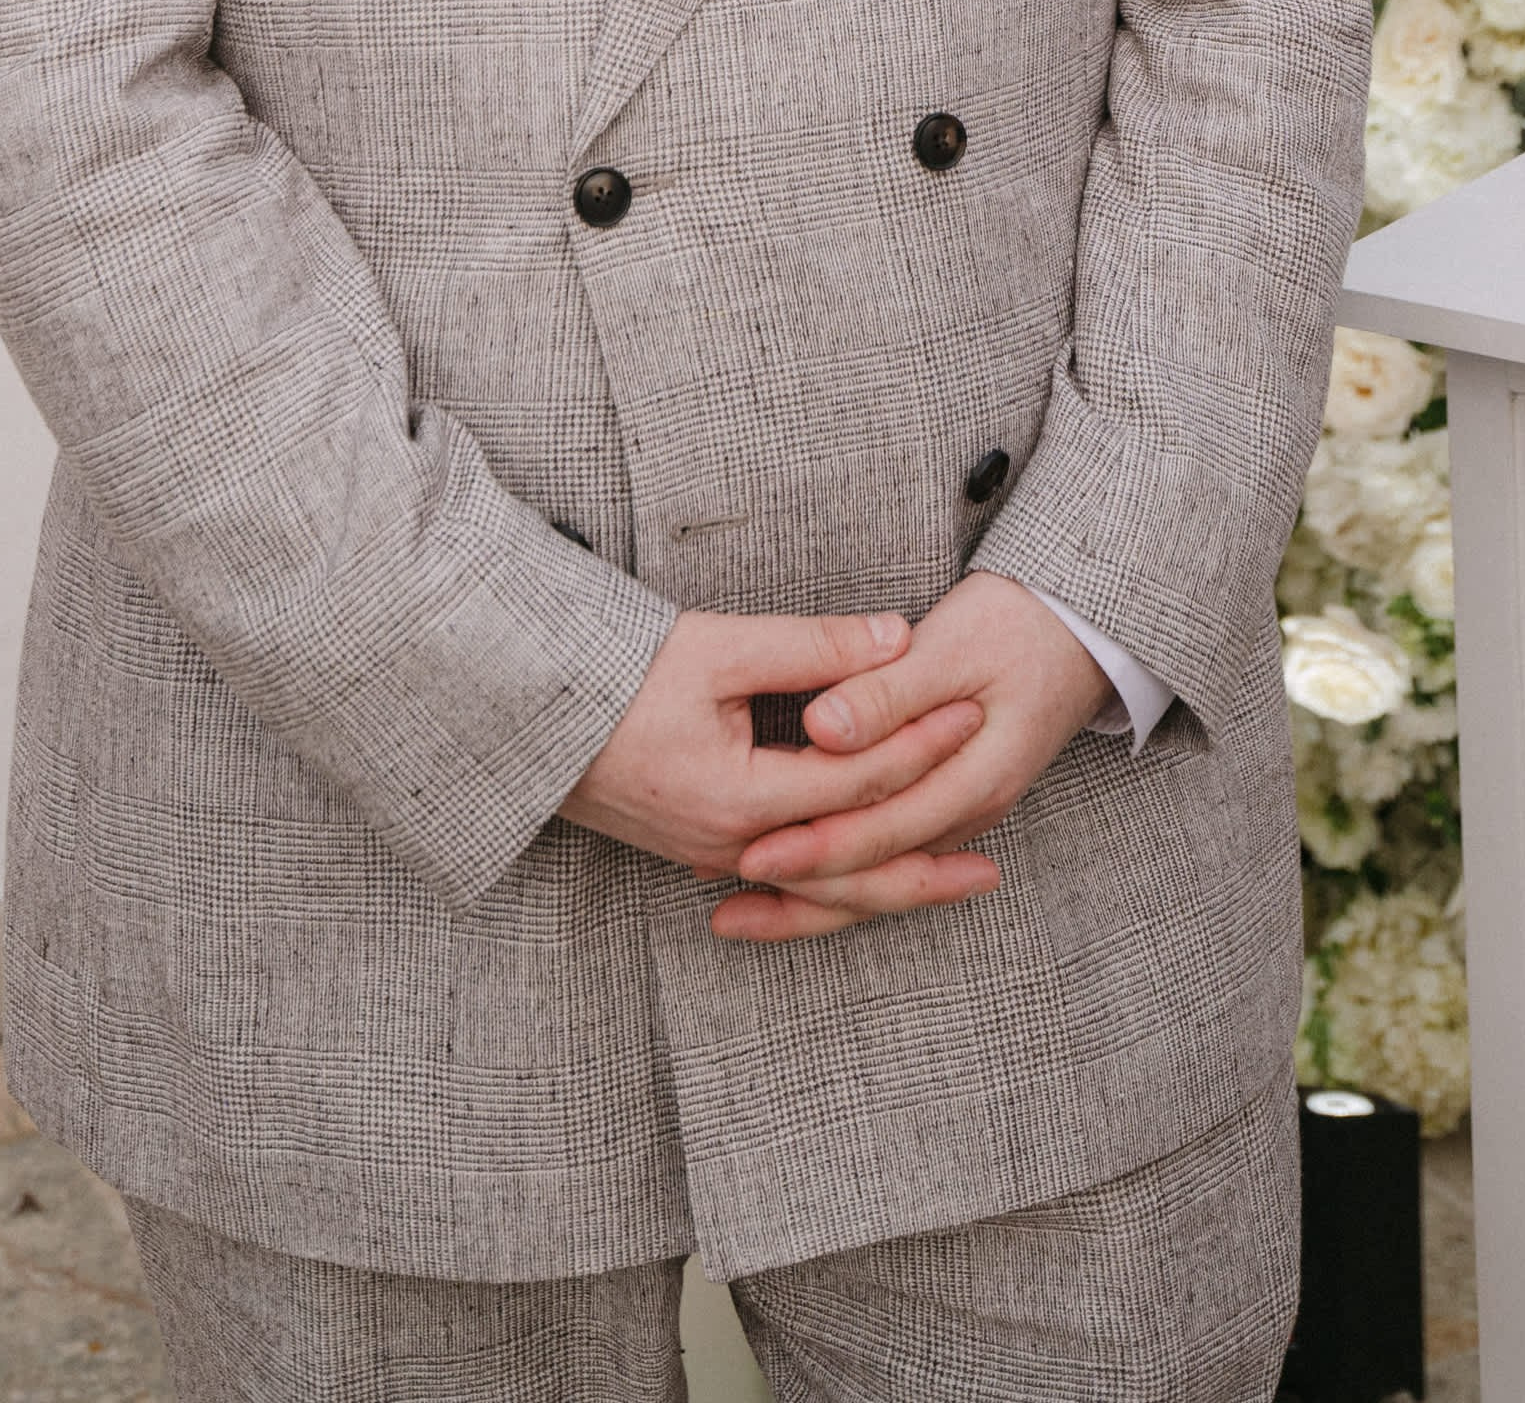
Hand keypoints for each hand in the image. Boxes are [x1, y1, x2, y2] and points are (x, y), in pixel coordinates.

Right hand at [560, 610, 986, 918]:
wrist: (532, 710)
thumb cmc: (618, 672)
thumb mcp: (719, 646)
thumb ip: (814, 647)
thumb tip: (898, 638)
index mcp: (738, 797)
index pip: (855, 780)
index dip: (919, 743)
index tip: (972, 710)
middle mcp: (730, 845)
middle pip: (848, 868)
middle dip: (923, 865)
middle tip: (992, 865)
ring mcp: (712, 856)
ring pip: (818, 887)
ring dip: (888, 885)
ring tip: (951, 884)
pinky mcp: (700, 850)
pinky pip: (787, 882)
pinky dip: (838, 883)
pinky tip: (869, 880)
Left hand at [715, 570, 1117, 943]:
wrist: (1080, 623)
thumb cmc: (1018, 624)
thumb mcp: (952, 646)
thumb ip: (886, 693)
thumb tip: (822, 729)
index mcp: (975, 777)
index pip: (883, 830)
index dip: (812, 846)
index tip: (748, 853)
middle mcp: (972, 809)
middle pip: (878, 870)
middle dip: (800, 891)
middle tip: (725, 907)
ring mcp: (963, 810)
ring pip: (881, 871)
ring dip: (812, 897)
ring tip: (738, 914)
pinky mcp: (950, 799)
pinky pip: (890, 850)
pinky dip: (839, 870)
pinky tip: (790, 876)